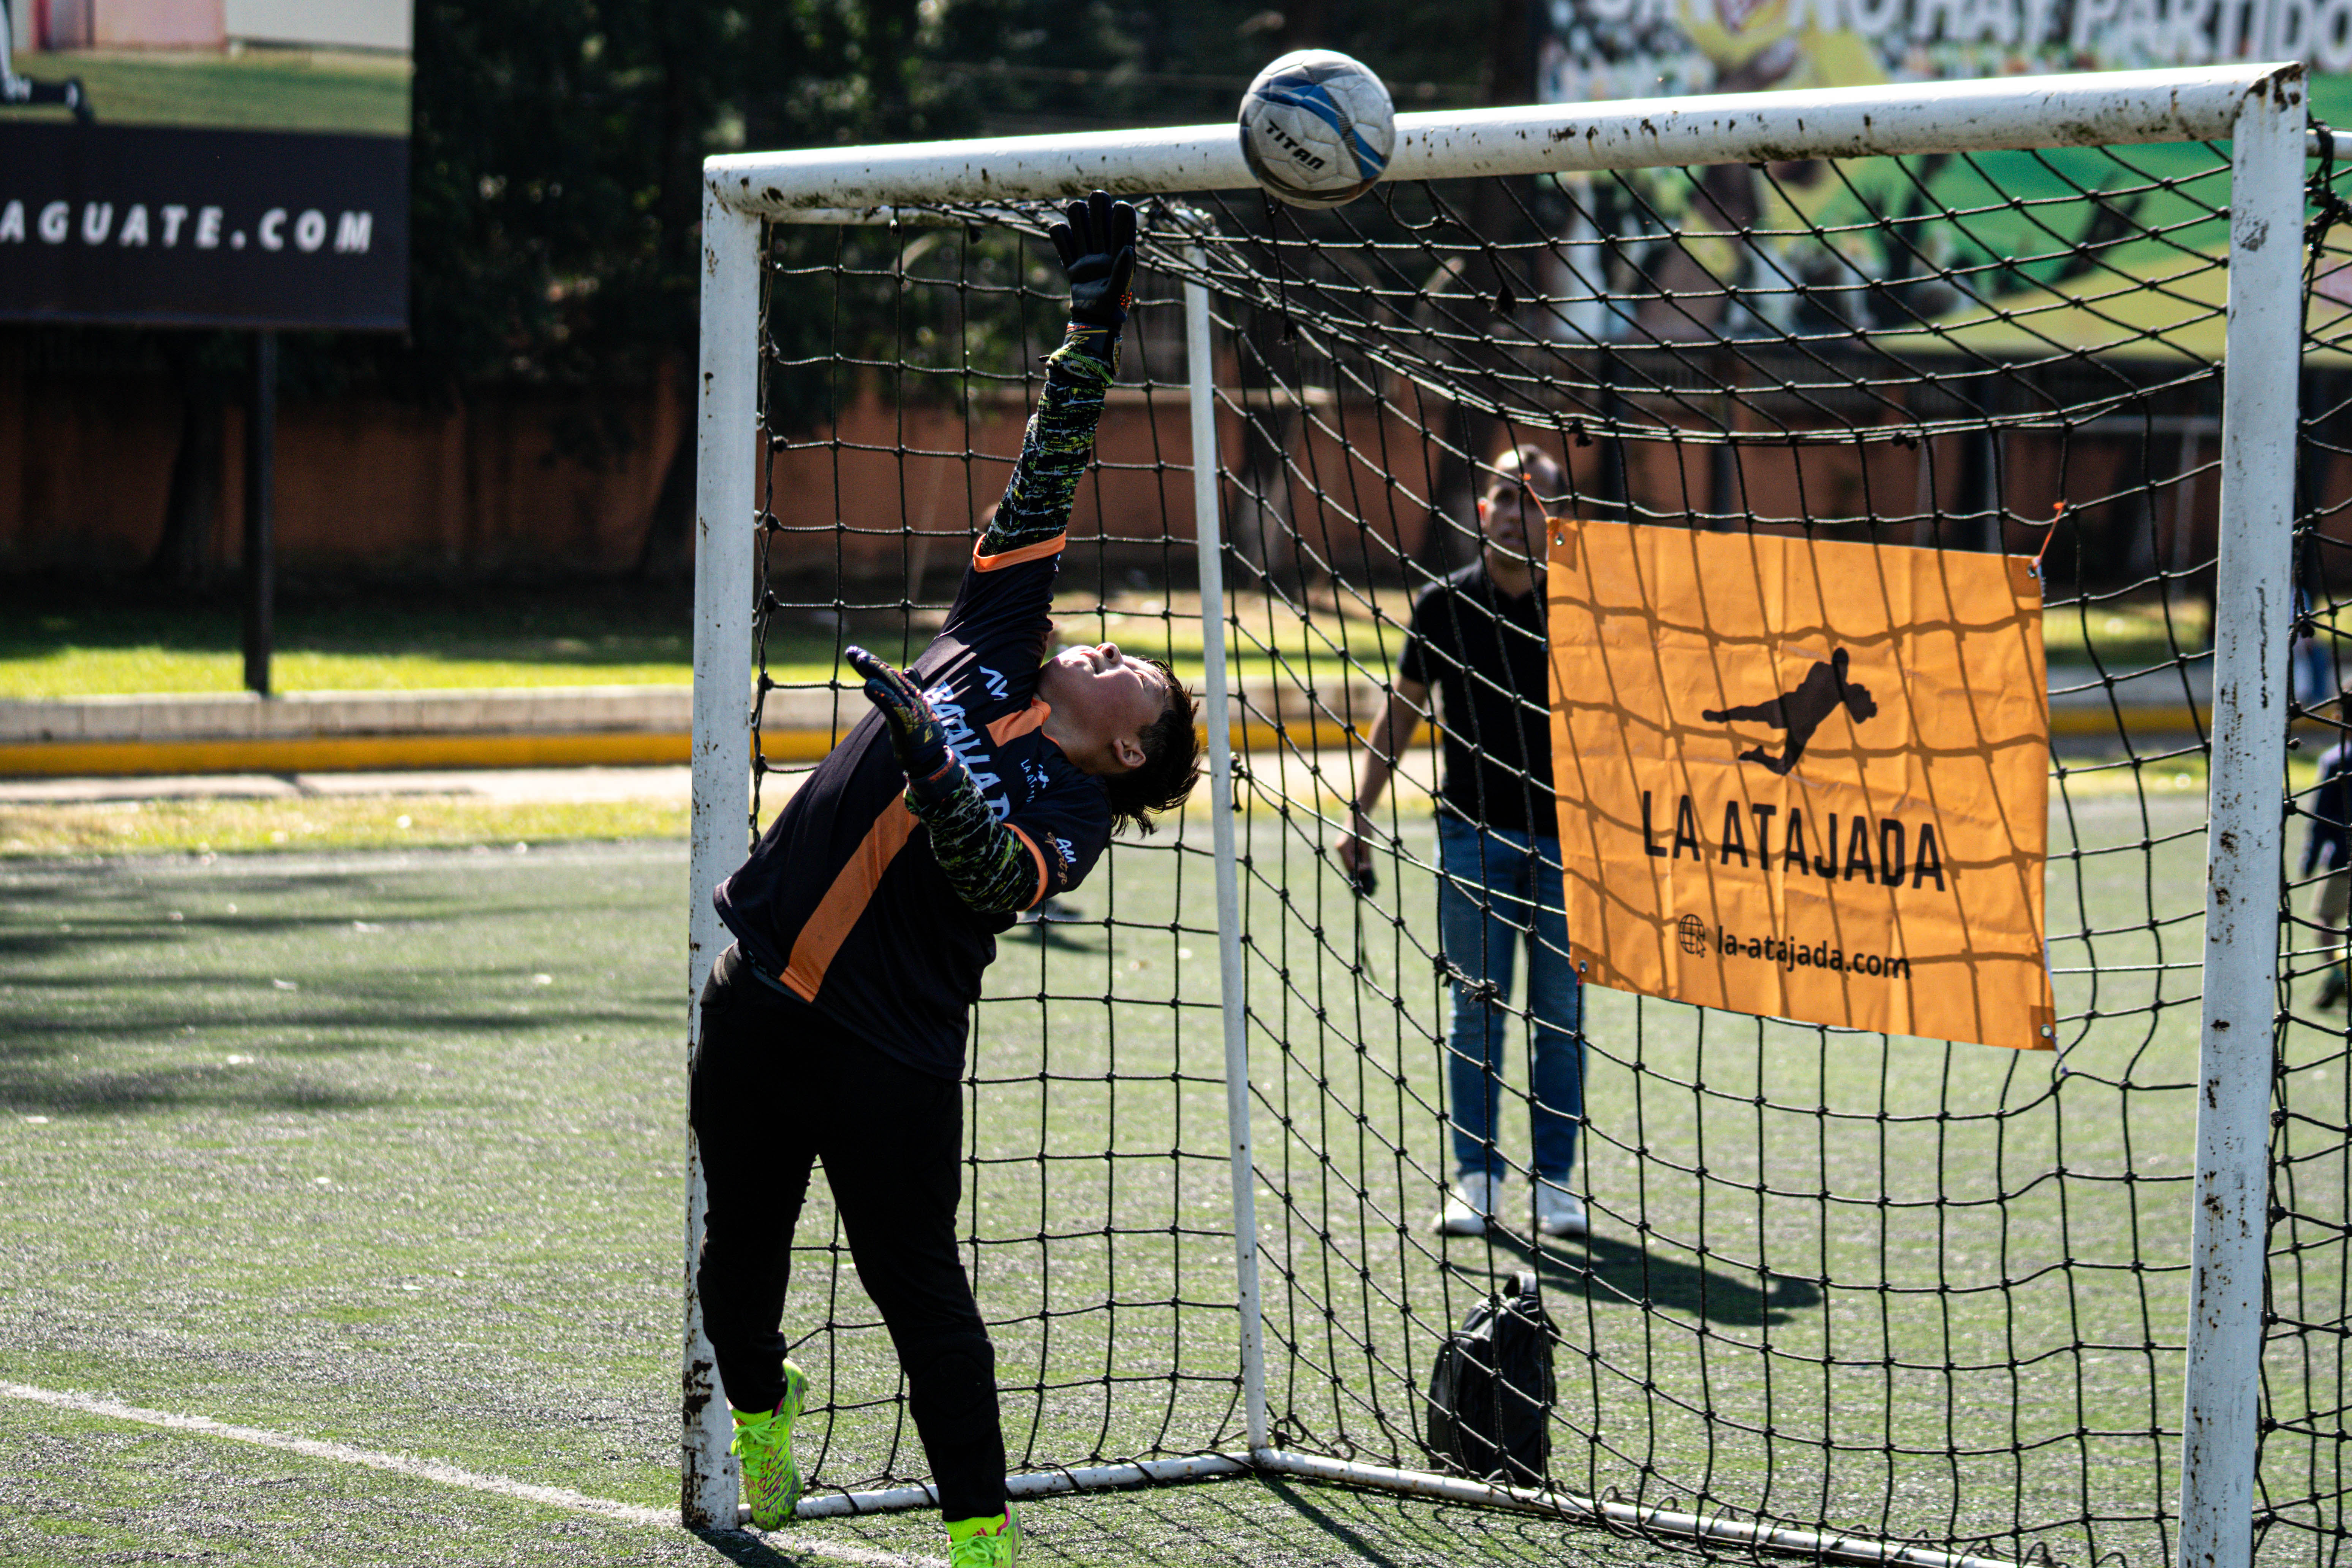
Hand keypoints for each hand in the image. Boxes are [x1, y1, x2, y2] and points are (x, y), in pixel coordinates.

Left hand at [845, 645, 951, 784]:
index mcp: (910, 695)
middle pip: (889, 676)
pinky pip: (893, 706)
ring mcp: (912, 709)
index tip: (854, 652)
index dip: (872, 663)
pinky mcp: (909, 723)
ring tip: (860, 660)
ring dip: (876, 672)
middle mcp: (912, 698)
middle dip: (871, 663)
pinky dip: (882, 694)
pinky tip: (869, 684)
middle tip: (854, 651)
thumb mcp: (912, 711)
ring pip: (892, 686)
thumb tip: (909, 669)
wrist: (931, 759)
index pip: (888, 675)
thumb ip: (911, 691)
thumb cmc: (921, 736)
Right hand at [1048, 190, 1136, 330]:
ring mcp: (1086, 255)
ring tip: (1076, 214)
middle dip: (1098, 205)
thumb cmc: (1110, 309)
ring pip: (1080, 222)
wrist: (1091, 322)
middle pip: (1100, 216)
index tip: (1119, 207)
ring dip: (1077, 215)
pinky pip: (1061, 240)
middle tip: (1096, 200)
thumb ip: (1122, 271)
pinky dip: (1059, 233)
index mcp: (1120, 253)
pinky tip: (1062, 234)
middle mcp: (1103, 250)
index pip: (1123, 224)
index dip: (1121, 212)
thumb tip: (1127, 248)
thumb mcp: (1118, 292)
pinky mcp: (1072, 263)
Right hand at [1333, 817, 1378, 897]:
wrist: (1357, 815)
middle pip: (1348, 867)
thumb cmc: (1363, 827)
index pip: (1351, 866)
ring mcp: (1340, 849)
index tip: (1369, 871)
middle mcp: (1339, 849)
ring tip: (1367, 880)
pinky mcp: (1343, 848)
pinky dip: (1356, 864)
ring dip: (1357, 870)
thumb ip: (1366, 857)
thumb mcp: (1367, 843)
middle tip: (1367, 885)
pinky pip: (1349, 859)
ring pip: (1349, 864)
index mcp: (1342, 848)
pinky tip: (1364, 869)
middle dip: (1357, 874)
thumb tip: (1368, 870)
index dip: (1360, 871)